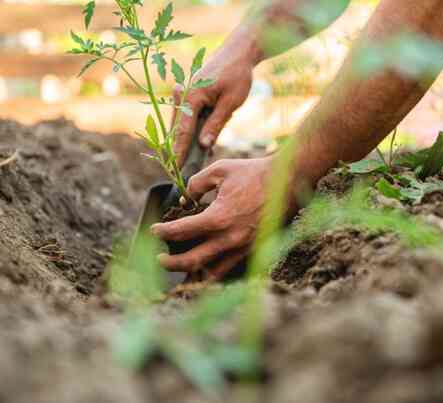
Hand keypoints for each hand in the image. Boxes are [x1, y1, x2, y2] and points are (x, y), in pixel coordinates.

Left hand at [151, 157, 271, 280]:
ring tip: (181, 268)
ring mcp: (243, 248)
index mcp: (218, 218)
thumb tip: (184, 200)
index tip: (154, 229)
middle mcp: (230, 239)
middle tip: (160, 258)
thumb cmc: (254, 172)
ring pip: (211, 273)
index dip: (162, 231)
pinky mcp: (254, 251)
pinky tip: (205, 267)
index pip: (181, 231)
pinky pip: (230, 269)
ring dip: (192, 273)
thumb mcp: (220, 170)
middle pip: (191, 261)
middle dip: (171, 263)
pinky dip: (214, 271)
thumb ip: (196, 184)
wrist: (289, 180)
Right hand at [173, 45, 254, 164]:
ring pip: (181, 123)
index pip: (183, 130)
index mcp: (190, 96)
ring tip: (193, 161)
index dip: (180, 152)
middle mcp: (181, 93)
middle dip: (182, 149)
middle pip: (178, 128)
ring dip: (187, 140)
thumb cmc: (237, 75)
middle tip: (184, 170)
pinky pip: (186, 116)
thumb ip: (216, 124)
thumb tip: (203, 146)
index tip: (177, 169)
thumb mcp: (231, 102)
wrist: (238, 52)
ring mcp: (182, 92)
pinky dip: (192, 129)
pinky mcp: (187, 93)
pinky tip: (202, 144)